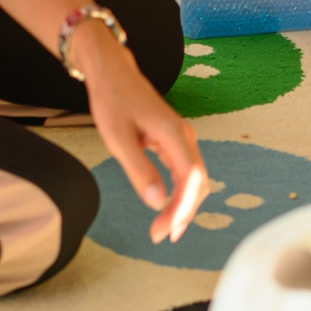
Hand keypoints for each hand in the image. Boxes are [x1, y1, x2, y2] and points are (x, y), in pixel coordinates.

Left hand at [77, 30, 206, 243]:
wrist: (113, 73)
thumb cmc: (113, 101)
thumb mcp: (118, 138)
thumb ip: (139, 169)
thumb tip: (156, 202)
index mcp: (173, 134)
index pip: (191, 179)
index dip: (181, 208)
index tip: (163, 229)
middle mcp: (185, 136)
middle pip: (198, 183)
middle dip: (183, 213)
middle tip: (162, 236)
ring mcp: (182, 138)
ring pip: (194, 180)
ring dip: (183, 206)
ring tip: (165, 229)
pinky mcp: (175, 140)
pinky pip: (185, 172)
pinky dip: (180, 193)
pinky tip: (167, 208)